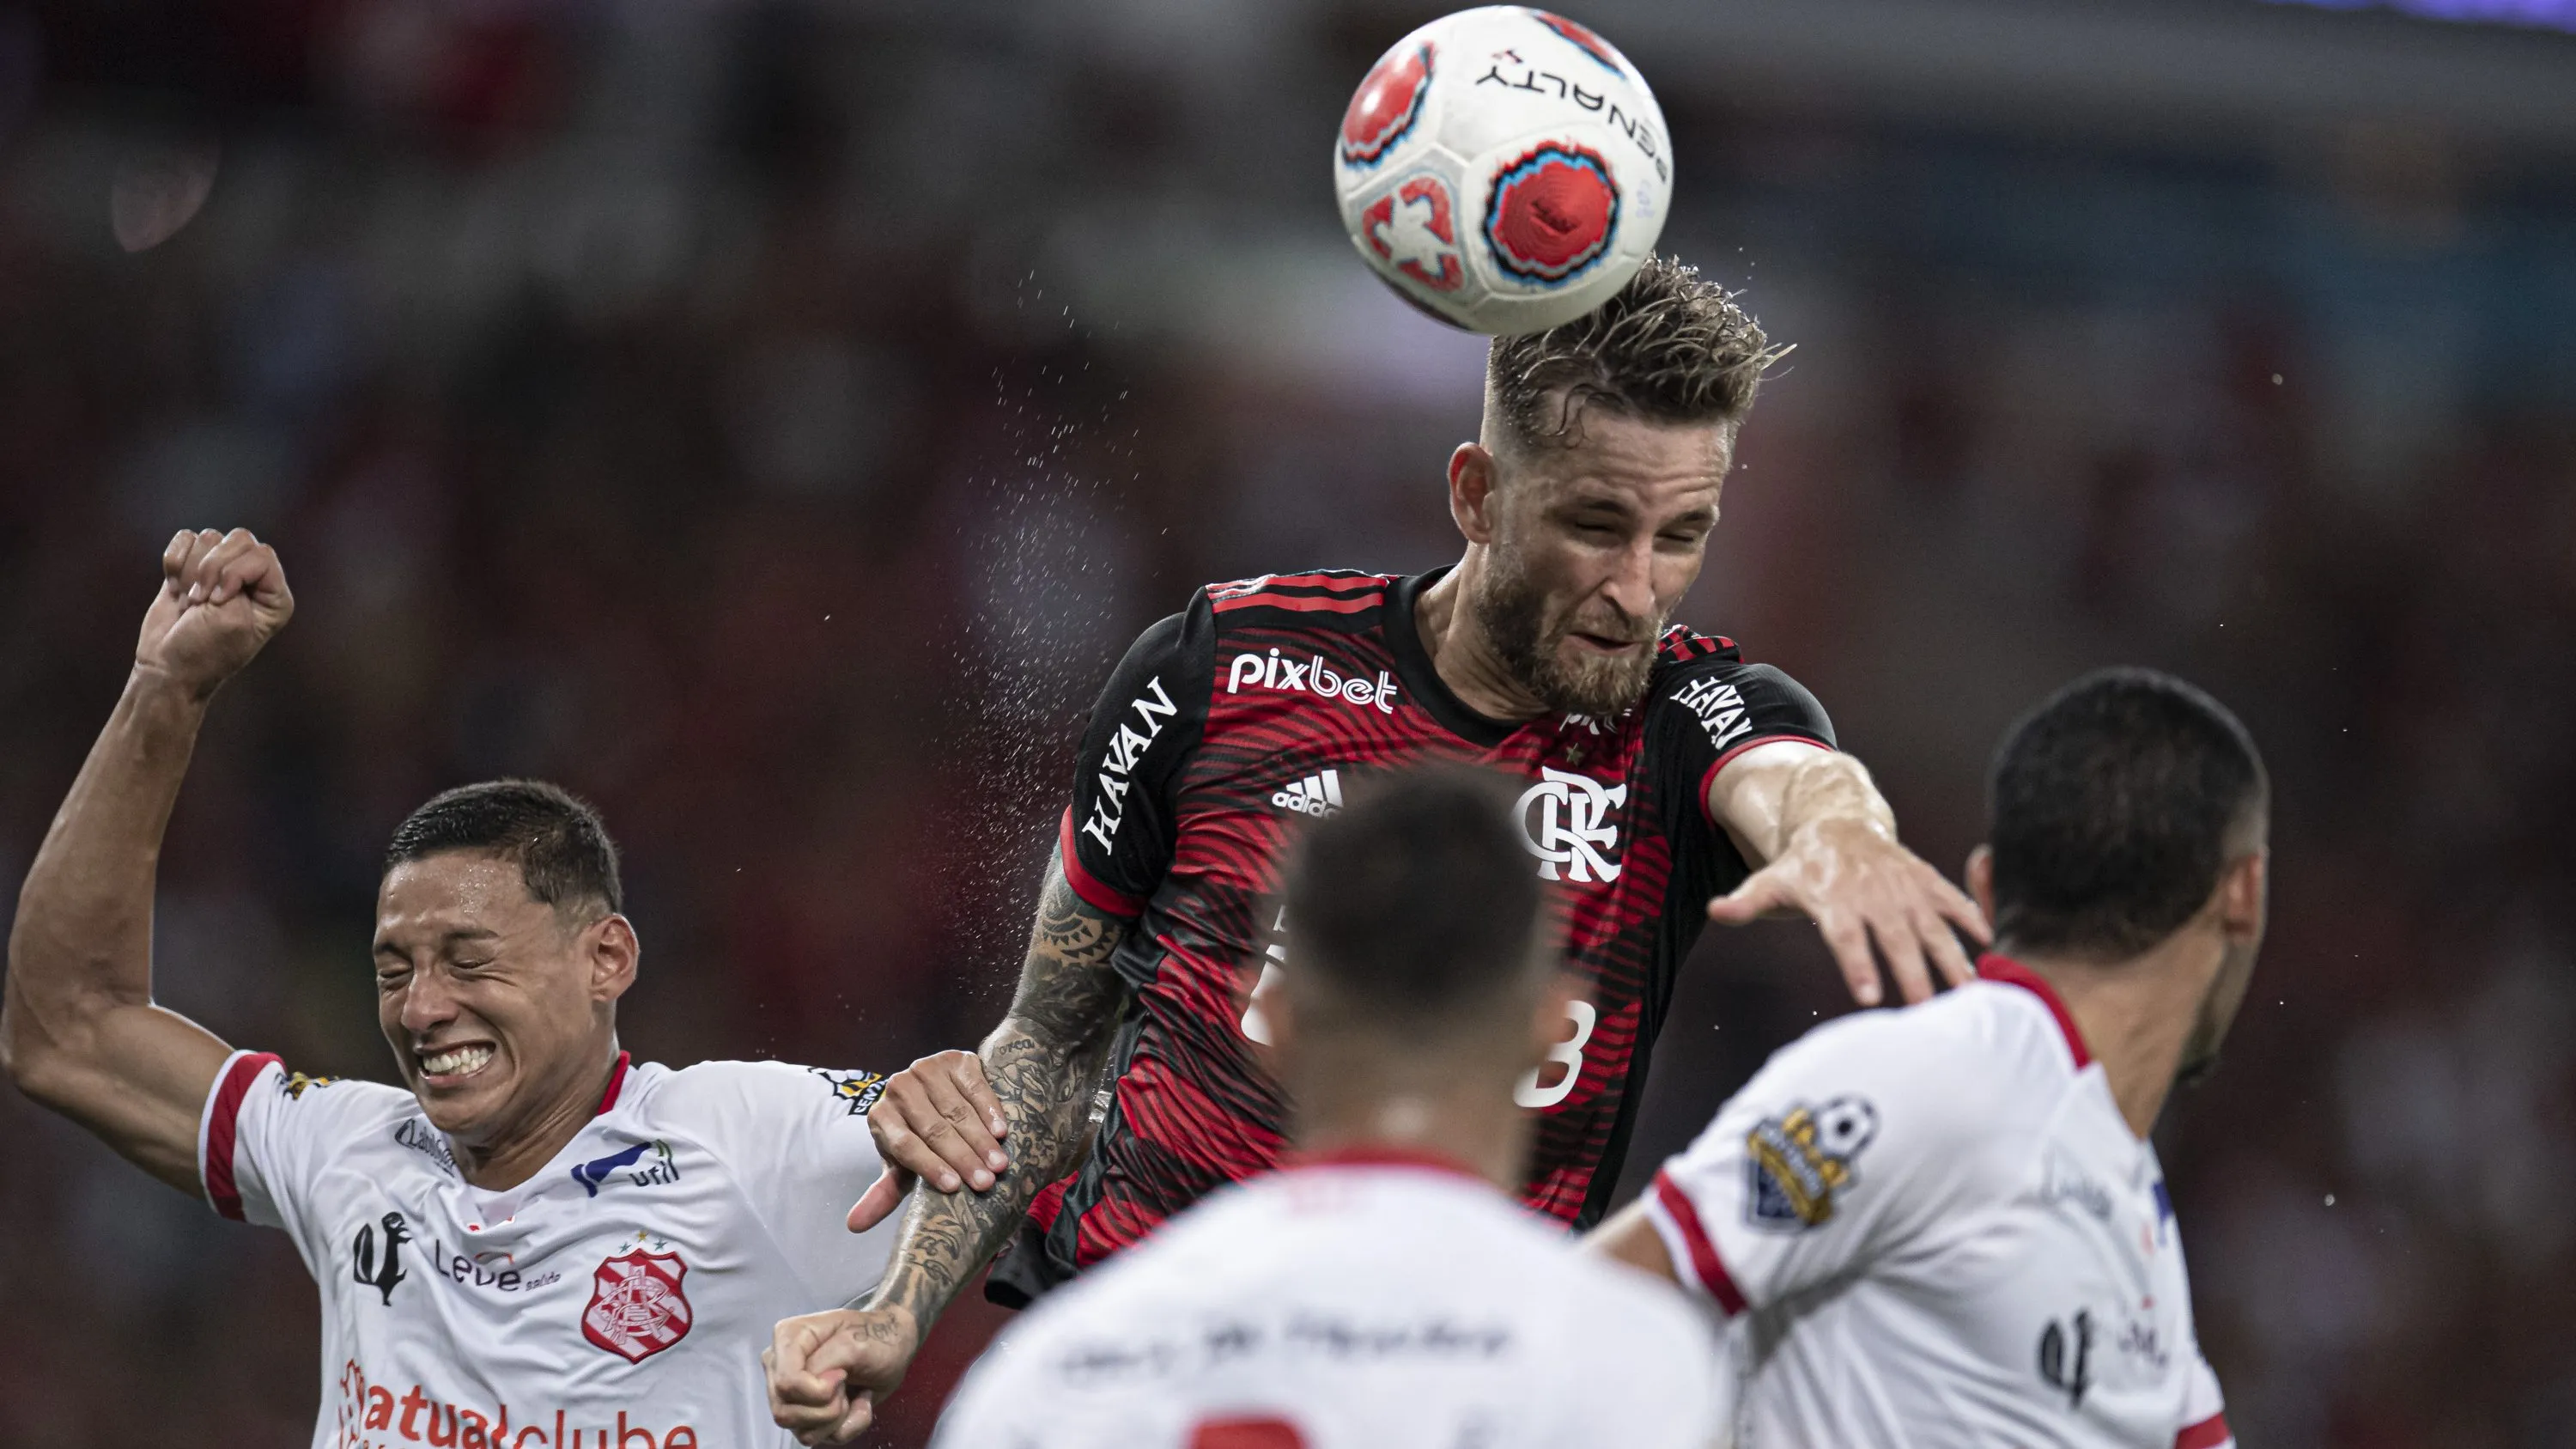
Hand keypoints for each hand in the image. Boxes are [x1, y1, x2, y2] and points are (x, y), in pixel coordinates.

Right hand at [135, 529, 293, 698]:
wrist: (166, 668)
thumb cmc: (204, 652)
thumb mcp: (232, 620)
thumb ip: (237, 577)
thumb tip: (219, 544)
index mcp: (275, 596)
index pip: (262, 555)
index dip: (234, 572)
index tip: (218, 601)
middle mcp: (254, 580)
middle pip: (238, 539)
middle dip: (211, 569)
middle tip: (201, 603)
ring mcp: (222, 571)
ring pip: (209, 539)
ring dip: (190, 573)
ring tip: (190, 603)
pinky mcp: (192, 567)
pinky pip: (184, 540)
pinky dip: (174, 564)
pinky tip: (176, 591)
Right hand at [765, 1305, 920, 1445]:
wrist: (892, 1348)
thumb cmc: (875, 1338)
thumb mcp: (854, 1342)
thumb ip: (825, 1362)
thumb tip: (816, 1390)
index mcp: (787, 1338)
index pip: (785, 1383)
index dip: (817, 1390)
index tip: (843, 1376)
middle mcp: (779, 1367)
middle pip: (785, 1412)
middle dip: (828, 1408)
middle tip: (849, 1385)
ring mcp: (788, 1394)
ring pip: (800, 1431)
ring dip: (837, 1419)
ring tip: (852, 1394)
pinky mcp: (801, 1415)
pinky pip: (816, 1438)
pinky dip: (844, 1426)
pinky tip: (854, 1403)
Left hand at [846, 1049, 1009, 1232]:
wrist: (939, 1094)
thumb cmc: (920, 1140)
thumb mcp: (902, 1166)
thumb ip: (881, 1194)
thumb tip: (854, 1225)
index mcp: (881, 1117)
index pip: (905, 1144)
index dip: (930, 1166)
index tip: (955, 1187)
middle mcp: (898, 1088)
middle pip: (933, 1128)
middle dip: (962, 1158)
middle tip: (985, 1182)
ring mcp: (926, 1069)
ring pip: (956, 1110)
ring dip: (980, 1139)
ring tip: (999, 1164)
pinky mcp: (954, 1058)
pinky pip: (974, 1086)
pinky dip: (989, 1110)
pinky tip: (1001, 1131)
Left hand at [1707, 817, 1987, 1005]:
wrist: (1838, 822)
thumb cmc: (1802, 865)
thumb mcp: (1770, 881)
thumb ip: (1746, 902)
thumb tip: (1716, 909)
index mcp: (1834, 900)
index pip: (1845, 938)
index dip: (1857, 965)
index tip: (1868, 996)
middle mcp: (1872, 894)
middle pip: (1894, 939)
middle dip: (1911, 974)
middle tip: (1925, 1011)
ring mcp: (1902, 886)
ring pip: (1930, 925)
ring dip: (1951, 957)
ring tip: (1968, 991)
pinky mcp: (1924, 879)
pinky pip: (1952, 899)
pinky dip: (1973, 917)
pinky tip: (1993, 942)